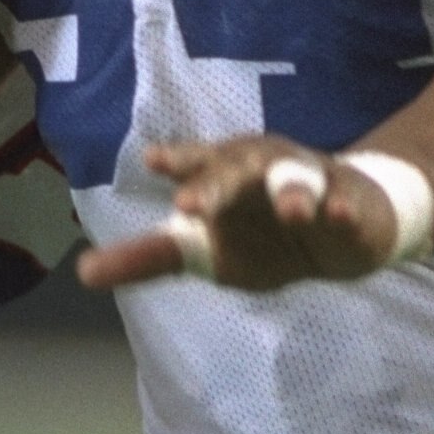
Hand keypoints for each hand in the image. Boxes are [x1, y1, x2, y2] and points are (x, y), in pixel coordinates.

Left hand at [78, 135, 405, 293]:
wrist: (342, 230)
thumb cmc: (262, 231)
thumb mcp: (205, 249)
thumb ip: (150, 257)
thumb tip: (84, 272)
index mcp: (224, 174)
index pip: (197, 164)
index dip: (179, 162)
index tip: (155, 161)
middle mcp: (263, 168)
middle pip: (239, 167)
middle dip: (218, 183)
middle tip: (190, 207)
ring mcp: (309, 180)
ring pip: (298, 179)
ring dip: (294, 193)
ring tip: (291, 213)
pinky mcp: (349, 202)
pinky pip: (346, 202)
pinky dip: (341, 208)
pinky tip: (335, 216)